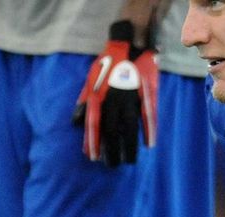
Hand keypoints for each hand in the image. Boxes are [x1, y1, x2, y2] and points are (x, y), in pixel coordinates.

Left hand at [72, 20, 157, 166]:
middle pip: (111, 131)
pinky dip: (149, 132)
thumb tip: (75, 121)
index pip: (93, 124)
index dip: (92, 142)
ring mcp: (131, 98)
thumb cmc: (109, 63)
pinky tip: (149, 145)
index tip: (92, 158)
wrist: (130, 43)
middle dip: (111, 150)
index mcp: (98, 95)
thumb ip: (84, 101)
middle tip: (112, 166)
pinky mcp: (147, 95)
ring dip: (130, 147)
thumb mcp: (91, 79)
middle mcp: (113, 100)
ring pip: (130, 128)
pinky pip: (148, 117)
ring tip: (130, 161)